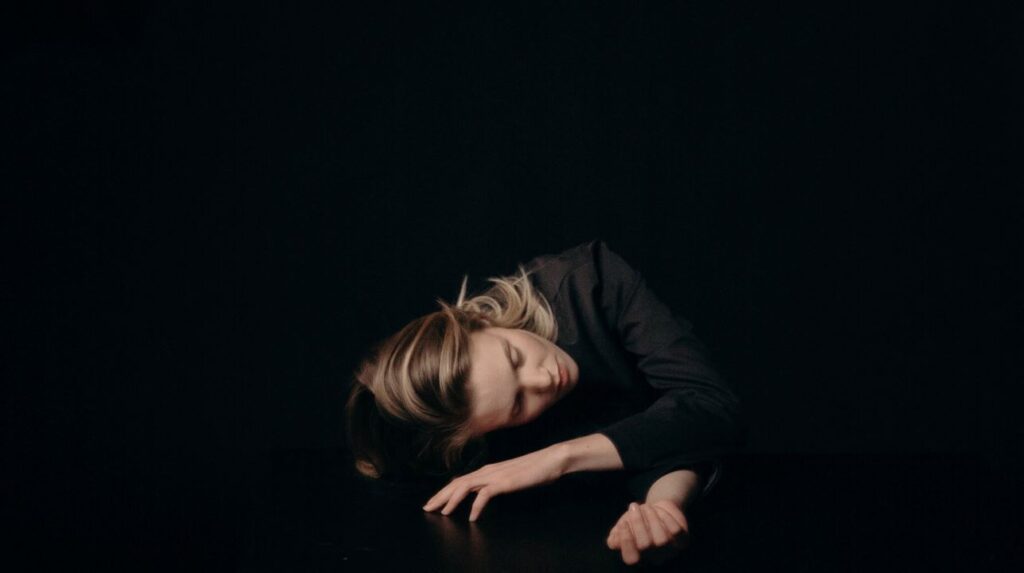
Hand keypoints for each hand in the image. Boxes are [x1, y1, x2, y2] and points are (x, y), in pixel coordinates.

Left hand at [422, 445, 566, 521]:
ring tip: (442, 512)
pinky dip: (476, 506)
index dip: (445, 491)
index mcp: (488, 470)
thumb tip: (486, 493)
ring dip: (451, 500)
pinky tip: (472, 517)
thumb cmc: (534, 469)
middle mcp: (487, 471)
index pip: (460, 480)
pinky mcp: (505, 482)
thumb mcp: (511, 478)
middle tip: (427, 508)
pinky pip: (485, 494)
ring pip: (465, 486)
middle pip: (457, 483)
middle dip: (440, 496)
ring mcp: (495, 475)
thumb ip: (497, 484)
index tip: (435, 502)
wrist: (551, 459)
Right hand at [606, 500, 689, 565]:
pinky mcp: (683, 540)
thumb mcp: (623, 525)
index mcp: (638, 557)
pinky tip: (660, 510)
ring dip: (651, 518)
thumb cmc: (637, 520)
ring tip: (646, 506)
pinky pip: (675, 531)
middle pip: (645, 546)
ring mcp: (670, 551)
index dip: (626, 541)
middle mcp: (654, 558)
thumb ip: (616, 534)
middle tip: (633, 506)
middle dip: (637, 522)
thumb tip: (614, 542)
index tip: (623, 523)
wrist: (658, 508)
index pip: (631, 558)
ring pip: (661, 539)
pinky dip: (666, 517)